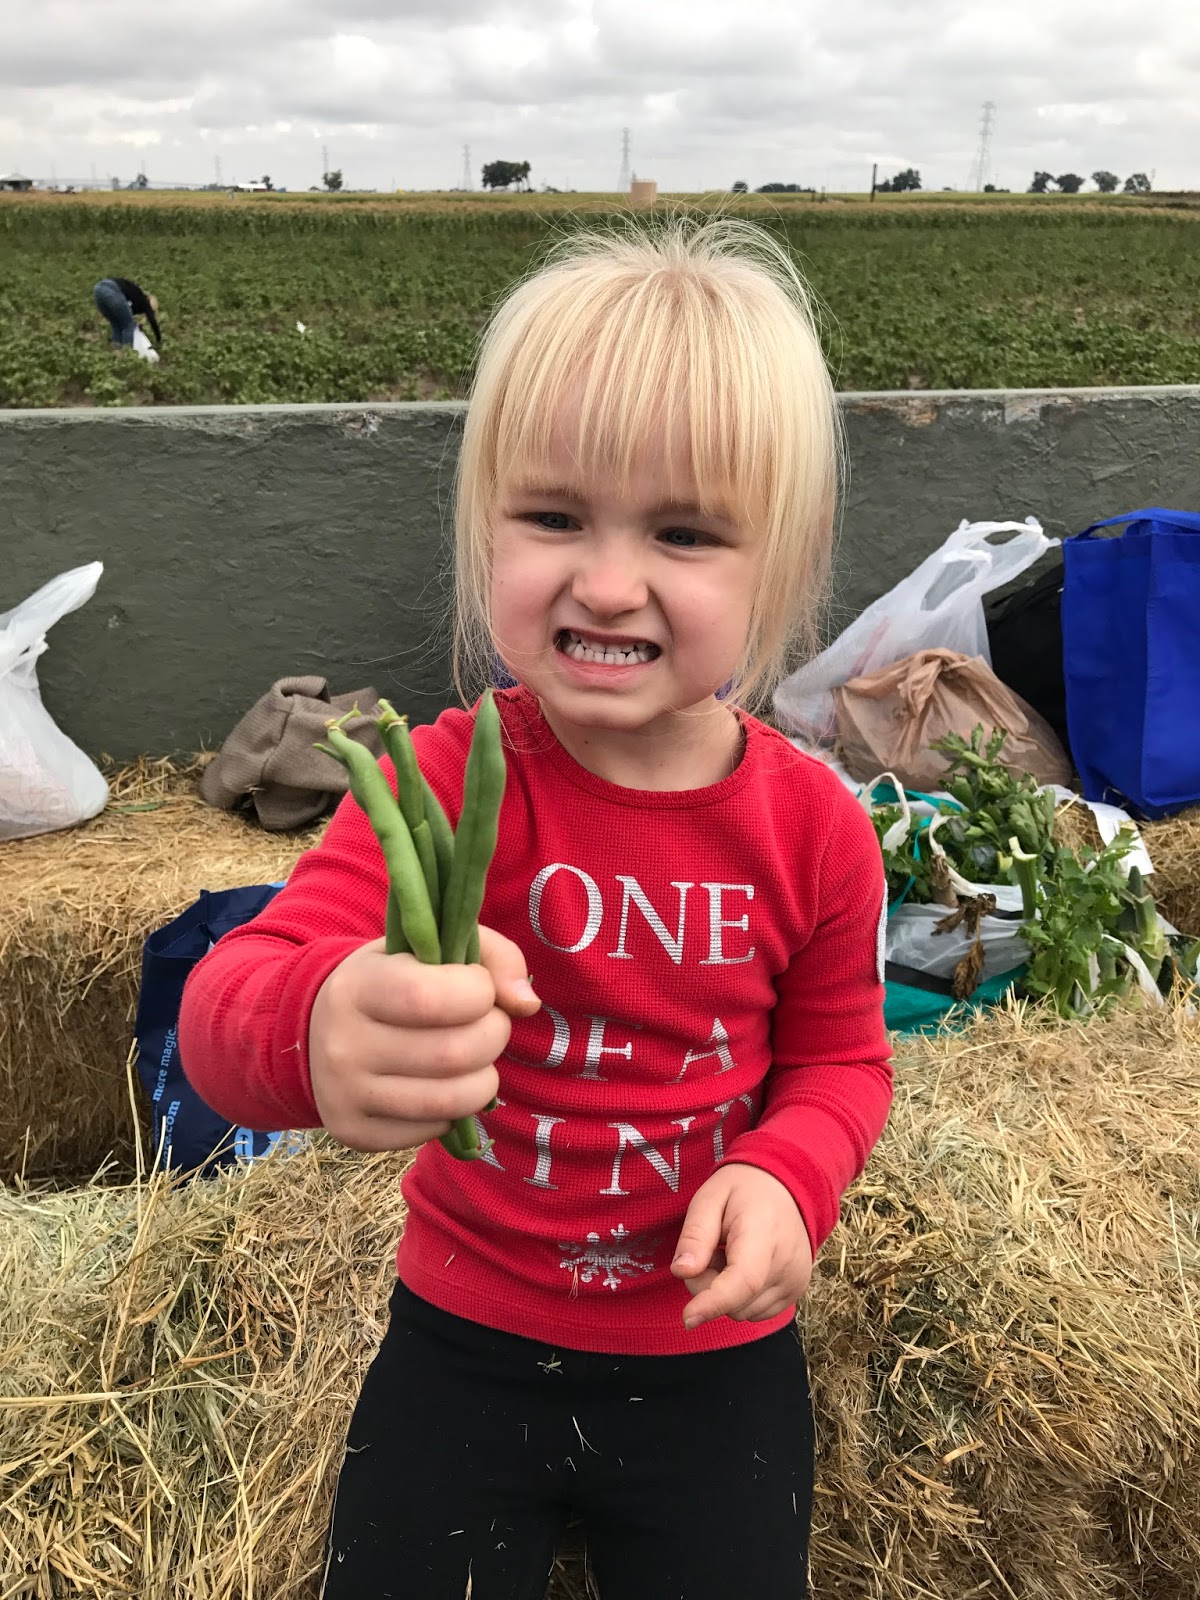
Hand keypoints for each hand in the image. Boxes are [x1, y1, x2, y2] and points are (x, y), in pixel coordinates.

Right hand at [308, 923, 539, 1152]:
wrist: (318, 1028)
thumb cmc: (394, 978)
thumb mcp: (432, 946)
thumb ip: (492, 956)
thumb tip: (528, 1004)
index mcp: (358, 986)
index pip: (430, 998)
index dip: (478, 992)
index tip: (478, 987)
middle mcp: (342, 1044)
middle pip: (453, 1054)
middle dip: (493, 1036)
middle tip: (488, 1025)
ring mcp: (344, 1095)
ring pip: (450, 1101)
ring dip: (484, 1078)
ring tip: (476, 1059)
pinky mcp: (354, 1132)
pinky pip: (433, 1129)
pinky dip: (455, 1109)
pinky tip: (442, 1084)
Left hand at [670, 1164, 813, 1330]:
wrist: (786, 1188)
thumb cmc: (741, 1191)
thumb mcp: (709, 1198)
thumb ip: (695, 1234)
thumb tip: (682, 1272)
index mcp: (764, 1233)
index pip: (744, 1279)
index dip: (714, 1302)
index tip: (688, 1319)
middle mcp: (787, 1263)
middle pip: (735, 1301)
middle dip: (708, 1285)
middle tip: (709, 1251)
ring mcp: (796, 1281)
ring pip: (743, 1312)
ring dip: (724, 1293)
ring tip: (729, 1254)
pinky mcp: (797, 1292)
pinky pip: (755, 1312)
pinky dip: (741, 1297)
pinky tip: (744, 1266)